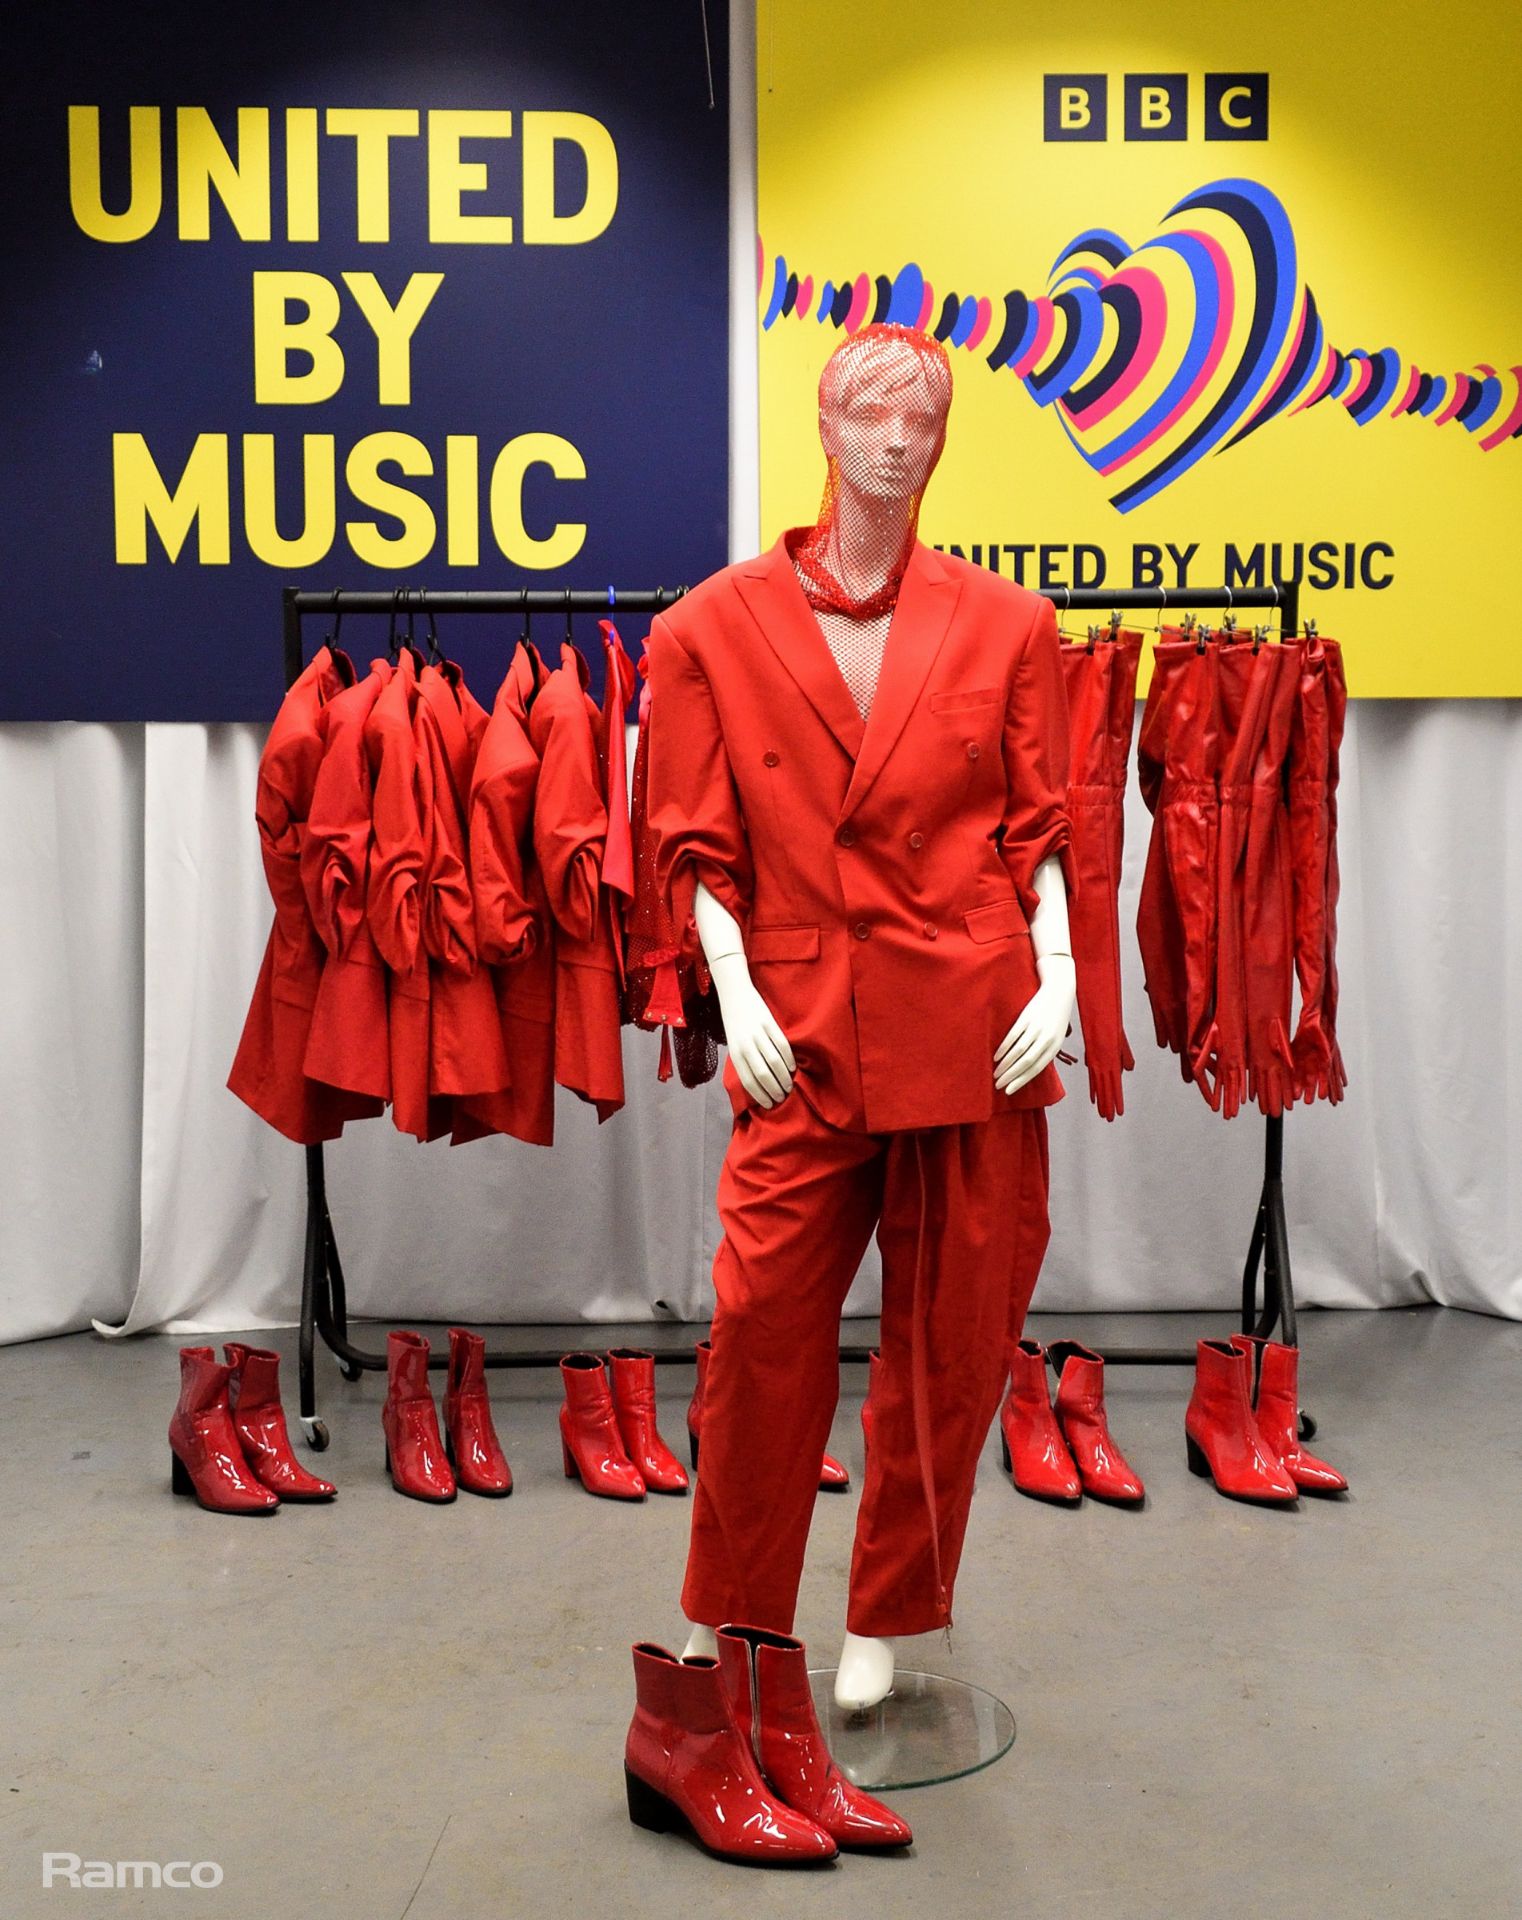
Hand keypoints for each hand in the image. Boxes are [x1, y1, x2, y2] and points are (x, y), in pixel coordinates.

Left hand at [709, 954, 795, 1106]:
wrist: (735, 994)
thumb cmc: (735, 1023)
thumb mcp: (734, 1044)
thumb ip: (744, 1060)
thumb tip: (758, 1083)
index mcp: (735, 1053)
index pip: (748, 1080)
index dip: (760, 1094)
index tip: (770, 1104)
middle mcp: (745, 1045)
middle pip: (762, 1075)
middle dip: (774, 1090)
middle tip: (783, 1097)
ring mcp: (757, 1034)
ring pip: (774, 1062)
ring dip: (784, 1077)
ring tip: (790, 1086)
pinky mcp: (768, 1023)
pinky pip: (781, 1044)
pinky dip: (789, 1058)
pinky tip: (793, 1067)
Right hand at [995, 954, 1075, 1096]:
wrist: (1059, 991)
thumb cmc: (1055, 1017)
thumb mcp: (1056, 1037)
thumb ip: (1045, 1052)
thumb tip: (1029, 1070)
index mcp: (1054, 1046)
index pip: (1036, 1069)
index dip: (1022, 1081)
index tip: (1009, 1090)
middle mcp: (1046, 1039)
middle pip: (1026, 1062)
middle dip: (1011, 1076)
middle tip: (998, 1084)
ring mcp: (1036, 1028)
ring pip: (1018, 1051)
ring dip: (1005, 1064)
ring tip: (995, 1072)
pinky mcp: (1026, 1018)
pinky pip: (1013, 1036)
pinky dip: (1004, 1048)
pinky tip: (996, 1056)